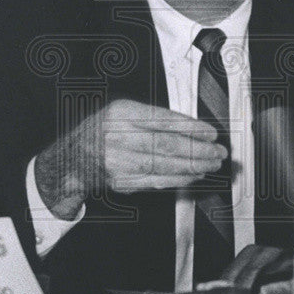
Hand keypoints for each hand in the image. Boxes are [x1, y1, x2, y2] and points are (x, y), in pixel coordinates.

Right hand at [34, 98, 226, 219]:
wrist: (74, 158)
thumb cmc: (105, 130)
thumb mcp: (124, 111)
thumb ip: (154, 117)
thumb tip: (194, 129)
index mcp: (121, 114)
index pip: (163, 121)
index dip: (191, 128)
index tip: (211, 133)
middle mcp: (118, 137)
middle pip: (167, 145)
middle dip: (198, 150)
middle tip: (219, 152)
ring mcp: (119, 162)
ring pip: (165, 166)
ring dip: (193, 166)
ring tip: (212, 163)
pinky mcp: (123, 181)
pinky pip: (157, 181)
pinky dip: (180, 179)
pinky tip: (194, 175)